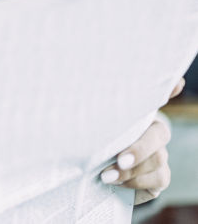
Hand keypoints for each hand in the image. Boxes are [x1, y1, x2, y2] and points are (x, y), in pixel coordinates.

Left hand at [100, 77, 184, 204]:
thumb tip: (133, 82)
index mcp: (140, 115)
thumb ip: (98, 105)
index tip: (175, 83)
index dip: (169, 89)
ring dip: (132, 171)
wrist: (92, 170)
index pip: (160, 96)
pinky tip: (116, 184)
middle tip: (120, 160)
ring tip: (106, 175)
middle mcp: (154, 134)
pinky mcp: (158, 178)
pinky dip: (136, 183)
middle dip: (139, 149)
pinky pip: (158, 180)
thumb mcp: (90, 122)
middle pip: (159, 135)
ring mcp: (159, 156)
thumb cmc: (92, 140)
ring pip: (159, 160)